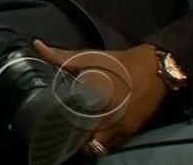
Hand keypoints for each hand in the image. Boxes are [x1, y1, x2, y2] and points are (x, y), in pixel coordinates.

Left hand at [34, 40, 169, 157]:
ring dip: (91, 144)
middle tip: (64, 134)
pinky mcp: (133, 130)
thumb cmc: (120, 64)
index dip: (66, 135)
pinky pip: (115, 144)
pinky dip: (104, 141)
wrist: (156, 68)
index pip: (81, 134)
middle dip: (78, 144)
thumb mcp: (89, 57)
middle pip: (92, 146)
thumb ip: (62, 57)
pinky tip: (94, 131)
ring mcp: (125, 130)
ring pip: (104, 148)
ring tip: (77, 135)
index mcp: (100, 106)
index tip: (53, 129)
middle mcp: (113, 123)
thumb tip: (37, 46)